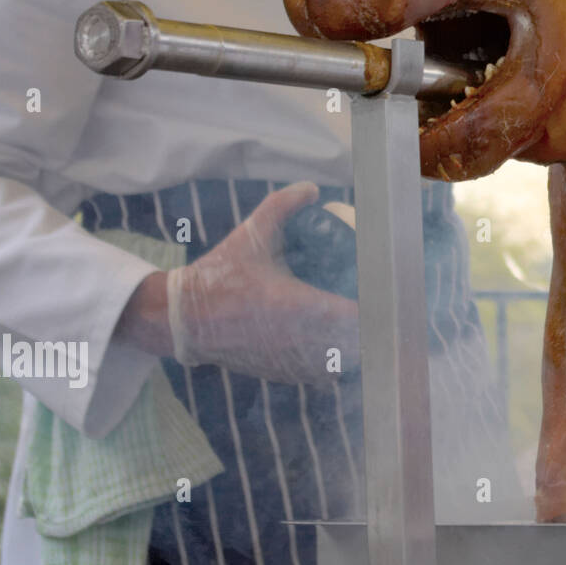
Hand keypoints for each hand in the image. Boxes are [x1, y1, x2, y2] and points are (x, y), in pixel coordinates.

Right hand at [120, 182, 359, 386]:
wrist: (183, 319)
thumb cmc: (220, 275)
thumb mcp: (250, 234)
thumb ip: (282, 206)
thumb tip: (311, 188)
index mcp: (297, 305)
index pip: (355, 316)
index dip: (375, 308)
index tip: (382, 294)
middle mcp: (298, 340)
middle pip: (357, 346)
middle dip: (370, 329)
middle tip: (374, 308)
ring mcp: (291, 362)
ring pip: (342, 366)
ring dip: (354, 349)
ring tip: (360, 327)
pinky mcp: (283, 375)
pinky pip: (322, 376)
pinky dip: (333, 364)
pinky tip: (335, 345)